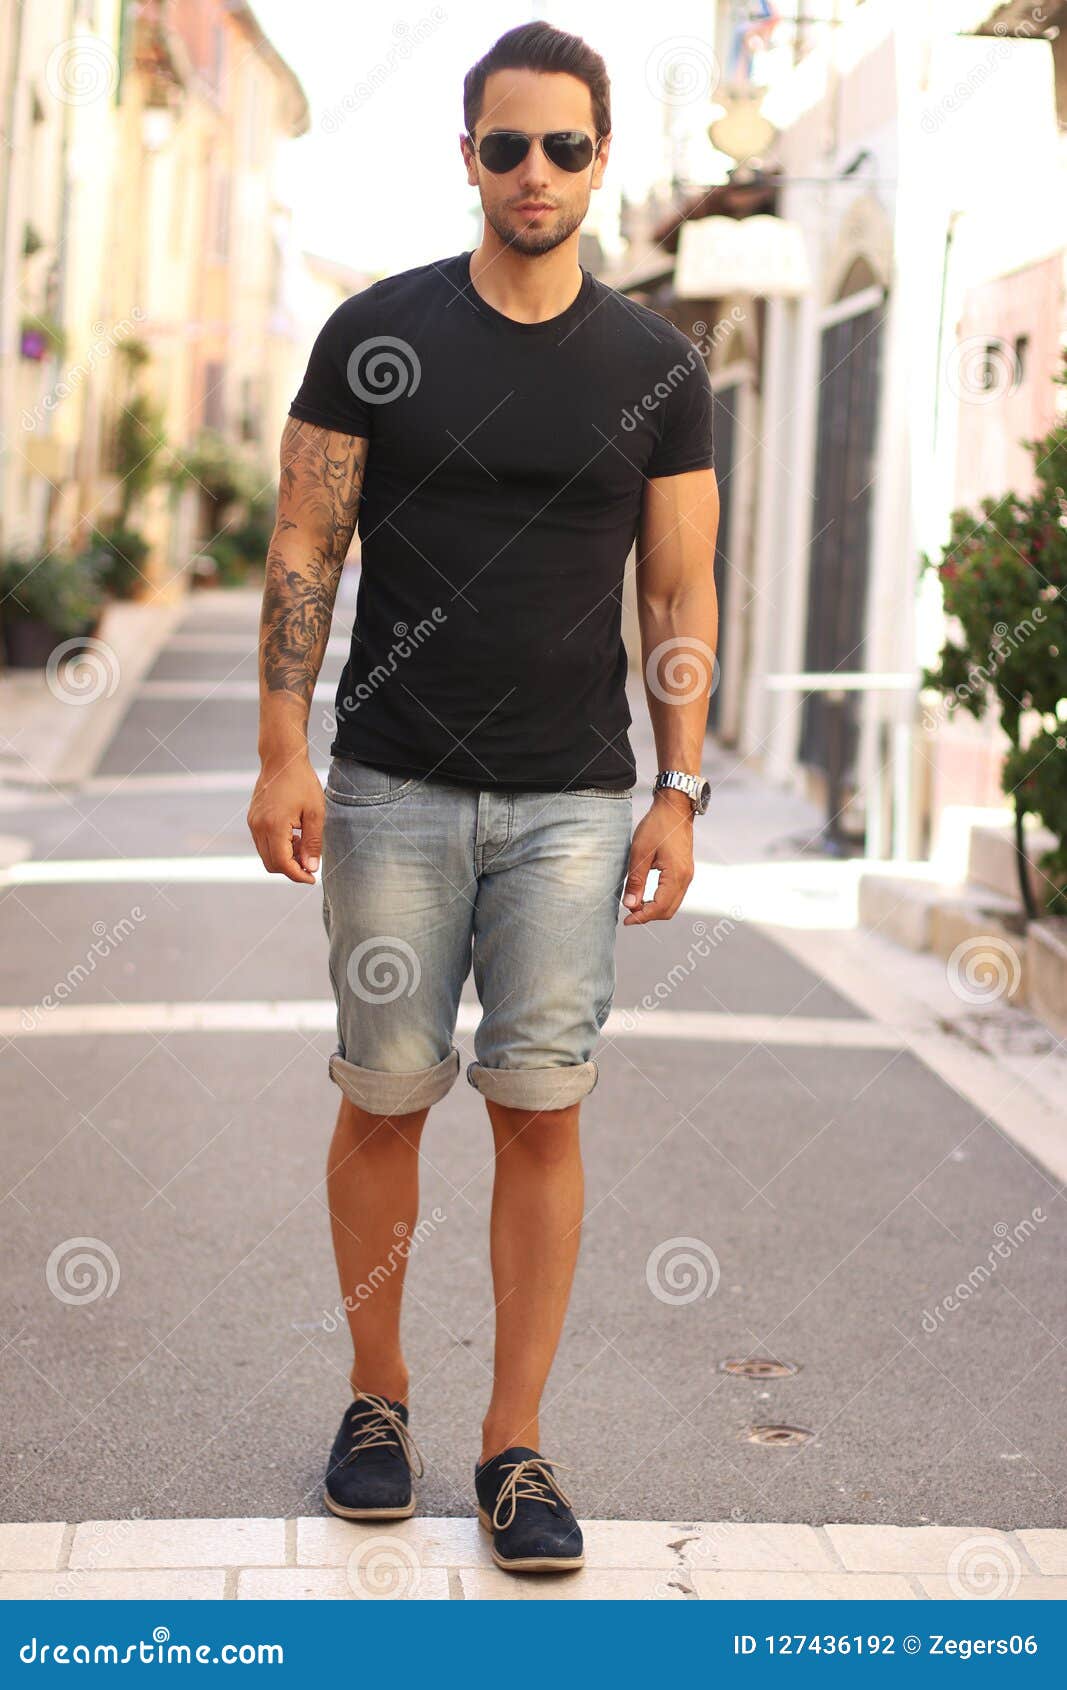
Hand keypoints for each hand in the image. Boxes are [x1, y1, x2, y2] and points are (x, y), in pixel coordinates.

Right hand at [247, 751, 323, 884]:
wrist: (282, 759)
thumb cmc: (302, 783)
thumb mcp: (315, 813)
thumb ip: (313, 842)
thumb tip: (311, 867)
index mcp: (274, 826)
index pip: (282, 864)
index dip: (297, 875)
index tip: (312, 878)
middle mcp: (258, 827)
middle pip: (271, 864)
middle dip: (291, 868)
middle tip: (310, 860)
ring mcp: (253, 823)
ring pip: (266, 855)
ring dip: (285, 857)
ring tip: (304, 842)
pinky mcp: (252, 819)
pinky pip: (263, 843)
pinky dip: (278, 847)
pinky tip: (294, 834)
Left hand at [621, 793, 694, 923]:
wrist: (675, 808)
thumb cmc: (657, 826)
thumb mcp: (640, 852)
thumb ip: (636, 881)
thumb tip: (630, 905)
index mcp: (676, 875)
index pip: (660, 907)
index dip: (642, 917)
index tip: (626, 920)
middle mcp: (686, 878)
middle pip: (668, 910)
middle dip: (648, 916)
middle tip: (628, 913)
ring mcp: (687, 875)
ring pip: (672, 904)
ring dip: (654, 908)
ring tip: (634, 904)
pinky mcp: (685, 871)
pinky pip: (674, 894)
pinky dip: (660, 900)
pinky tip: (645, 896)